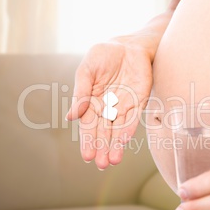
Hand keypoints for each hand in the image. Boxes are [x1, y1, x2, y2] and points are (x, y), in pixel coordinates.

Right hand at [66, 41, 152, 169]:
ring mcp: (123, 106)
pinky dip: (128, 129)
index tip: (87, 156)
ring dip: (115, 145)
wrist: (128, 45)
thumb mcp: (87, 70)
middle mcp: (107, 108)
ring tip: (113, 160)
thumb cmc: (104, 56)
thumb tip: (70, 116)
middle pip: (103, 132)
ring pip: (118, 130)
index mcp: (92, 103)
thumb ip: (81, 92)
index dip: (88, 141)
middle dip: (102, 148)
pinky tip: (124, 140)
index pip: (89, 126)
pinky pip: (133, 117)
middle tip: (101, 164)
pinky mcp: (138, 102)